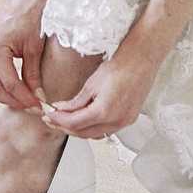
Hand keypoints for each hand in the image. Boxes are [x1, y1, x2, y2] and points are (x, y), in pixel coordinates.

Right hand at [0, 0, 51, 111]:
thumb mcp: (35, 47)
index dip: (24, 97)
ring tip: (21, 102)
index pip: (9, 83)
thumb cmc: (33, 15)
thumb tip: (37, 96)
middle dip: (12, 100)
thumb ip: (33, 73)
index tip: (38, 105)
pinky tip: (11, 90)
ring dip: (1, 96)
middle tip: (30, 107)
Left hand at [40, 43, 159, 139]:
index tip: (49, 115)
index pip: (74, 123)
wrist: (142, 58)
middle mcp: (115, 121)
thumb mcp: (92, 83)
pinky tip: (86, 119)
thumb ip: (76, 101)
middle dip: (66, 127)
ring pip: (95, 134)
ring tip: (67, 120)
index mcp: (103, 111)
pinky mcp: (129, 119)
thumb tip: (61, 110)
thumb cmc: (120, 65)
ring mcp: (124, 122)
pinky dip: (94, 127)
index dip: (58, 121)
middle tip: (53, 120)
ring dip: (80, 129)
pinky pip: (107, 130)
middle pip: (84, 133)